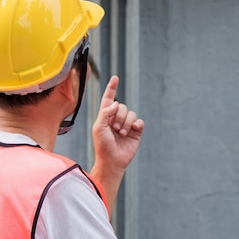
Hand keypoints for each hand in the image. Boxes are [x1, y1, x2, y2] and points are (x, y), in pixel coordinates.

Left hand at [92, 76, 143, 191]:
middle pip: (122, 106)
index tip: (115, 78)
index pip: (109, 99)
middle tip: (115, 128)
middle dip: (119, 116)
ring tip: (121, 133)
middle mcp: (116, 118)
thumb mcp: (98, 127)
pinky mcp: (136, 131)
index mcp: (105, 116)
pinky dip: (136, 124)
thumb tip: (116, 103)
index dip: (111, 88)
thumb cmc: (102, 145)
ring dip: (126, 122)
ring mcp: (126, 125)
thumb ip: (105, 113)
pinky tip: (133, 130)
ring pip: (131, 113)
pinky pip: (139, 121)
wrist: (112, 161)